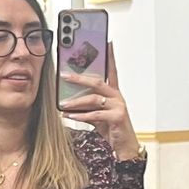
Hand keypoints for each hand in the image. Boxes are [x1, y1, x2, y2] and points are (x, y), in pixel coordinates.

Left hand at [58, 44, 140, 160]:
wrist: (125, 146)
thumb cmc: (112, 128)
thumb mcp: (97, 114)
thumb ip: (85, 106)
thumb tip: (66, 103)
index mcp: (114, 93)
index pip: (111, 70)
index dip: (110, 56)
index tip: (107, 42)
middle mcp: (117, 97)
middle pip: (98, 81)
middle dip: (80, 78)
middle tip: (65, 75)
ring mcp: (118, 106)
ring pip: (94, 98)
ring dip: (76, 101)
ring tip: (63, 103)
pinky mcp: (117, 118)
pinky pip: (95, 114)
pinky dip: (81, 115)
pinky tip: (69, 116)